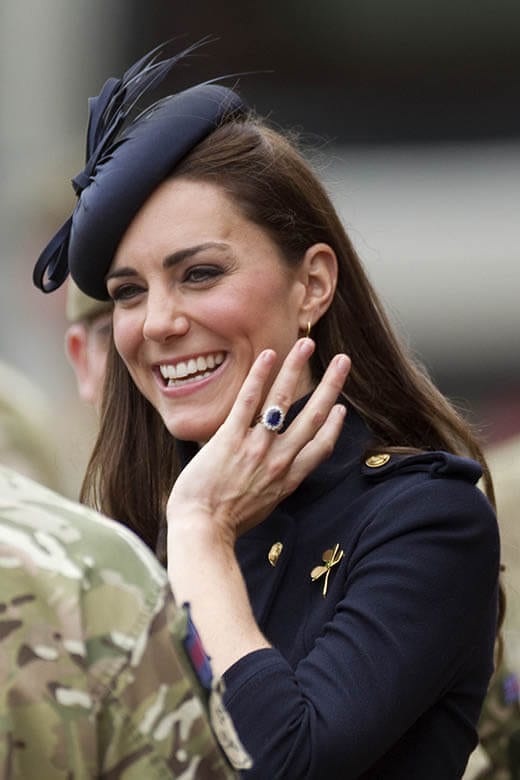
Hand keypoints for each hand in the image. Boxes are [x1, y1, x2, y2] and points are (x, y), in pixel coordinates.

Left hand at [166, 338, 349, 543]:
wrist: (202, 531)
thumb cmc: (223, 525)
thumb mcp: (260, 510)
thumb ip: (269, 488)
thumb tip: (266, 479)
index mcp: (287, 480)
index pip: (321, 447)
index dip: (334, 425)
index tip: (340, 407)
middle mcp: (279, 461)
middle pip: (314, 416)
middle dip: (331, 385)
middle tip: (343, 361)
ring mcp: (256, 447)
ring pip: (284, 401)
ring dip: (297, 368)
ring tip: (307, 343)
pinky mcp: (230, 439)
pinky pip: (248, 401)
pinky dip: (260, 376)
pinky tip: (269, 355)